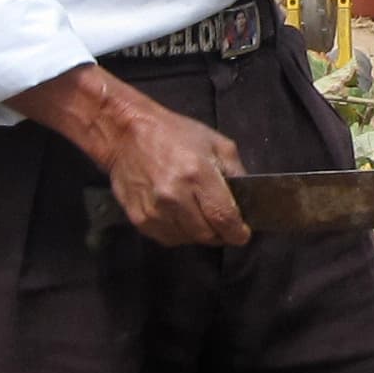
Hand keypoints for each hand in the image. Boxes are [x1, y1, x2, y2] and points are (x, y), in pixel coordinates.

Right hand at [96, 91, 250, 245]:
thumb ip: (236, 172)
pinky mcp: (140, 219)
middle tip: (221, 222)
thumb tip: (247, 199)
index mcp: (197, 175)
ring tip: (196, 212)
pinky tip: (178, 214)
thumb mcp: (215, 143)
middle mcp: (175, 197)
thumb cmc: (172, 134)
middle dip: (220, 233)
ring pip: (188, 239)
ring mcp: (155, 210)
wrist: (126, 133)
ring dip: (198, 232)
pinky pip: (168, 238)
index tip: (242, 233)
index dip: (238, 232)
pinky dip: (178, 232)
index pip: (224, 218)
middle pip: (207, 235)